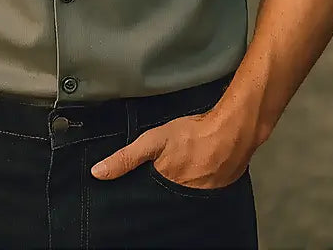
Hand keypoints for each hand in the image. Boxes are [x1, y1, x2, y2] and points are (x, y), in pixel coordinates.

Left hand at [90, 108, 256, 190]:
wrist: (234, 131)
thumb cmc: (194, 134)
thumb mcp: (154, 140)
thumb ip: (126, 157)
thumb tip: (98, 173)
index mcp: (165, 187)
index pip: (146, 201)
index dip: (140, 195)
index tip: (136, 189)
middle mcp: (182, 199)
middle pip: (164, 200)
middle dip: (160, 191)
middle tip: (163, 173)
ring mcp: (201, 197)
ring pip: (182, 197)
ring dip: (179, 188)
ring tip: (182, 172)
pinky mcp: (217, 193)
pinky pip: (201, 194)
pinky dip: (196, 185)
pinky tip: (197, 172)